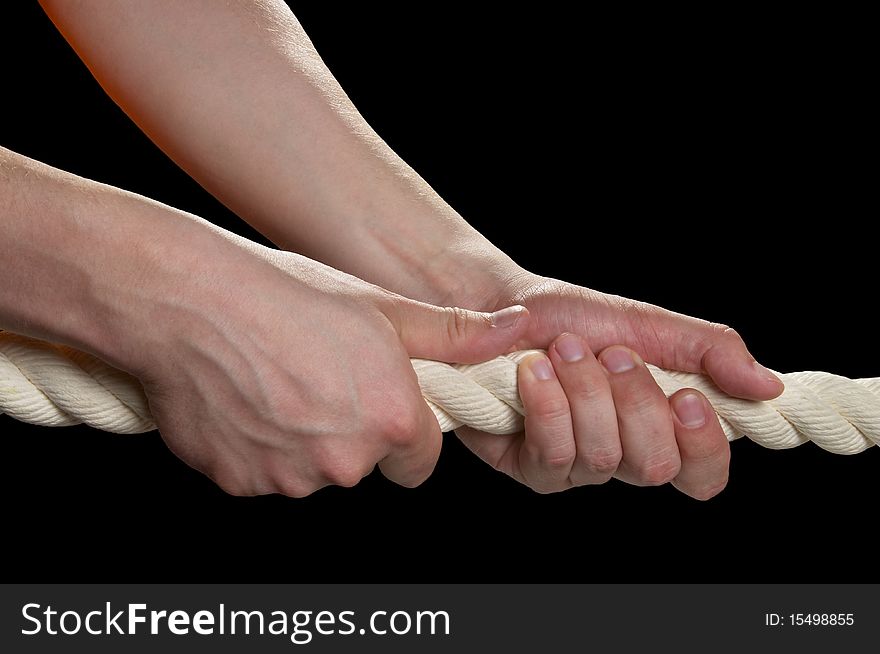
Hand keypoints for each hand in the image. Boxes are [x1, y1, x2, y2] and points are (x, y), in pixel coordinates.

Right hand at [125, 232, 528, 496]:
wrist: (188, 301)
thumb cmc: (287, 296)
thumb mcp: (382, 307)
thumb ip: (454, 333)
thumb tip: (518, 330)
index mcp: (390, 420)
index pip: (418, 462)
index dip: (403, 433)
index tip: (380, 405)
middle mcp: (345, 461)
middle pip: (362, 465)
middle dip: (349, 435)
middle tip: (316, 378)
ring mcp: (287, 478)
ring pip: (310, 472)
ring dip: (301, 442)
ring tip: (274, 383)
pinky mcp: (237, 483)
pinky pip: (260, 474)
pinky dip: (256, 448)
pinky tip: (241, 400)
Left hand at [455, 271, 783, 498]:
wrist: (502, 308)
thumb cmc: (574, 319)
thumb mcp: (648, 324)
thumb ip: (710, 351)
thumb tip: (768, 387)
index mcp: (660, 425)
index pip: (704, 473)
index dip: (704, 445)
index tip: (686, 396)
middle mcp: (622, 454)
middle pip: (656, 466)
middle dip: (634, 402)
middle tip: (610, 353)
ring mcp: (576, 467)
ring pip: (603, 458)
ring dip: (585, 391)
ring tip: (563, 351)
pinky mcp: (531, 468)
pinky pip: (555, 457)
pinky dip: (548, 404)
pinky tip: (533, 370)